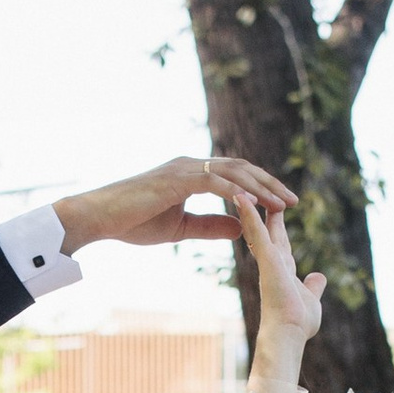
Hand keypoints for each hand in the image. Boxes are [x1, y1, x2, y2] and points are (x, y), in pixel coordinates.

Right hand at [53, 154, 291, 251]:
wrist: (100, 218)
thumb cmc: (133, 222)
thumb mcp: (181, 228)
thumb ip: (210, 226)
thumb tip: (242, 228)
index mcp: (192, 174)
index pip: (236, 174)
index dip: (261, 187)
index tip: (282, 204)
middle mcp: (191, 164)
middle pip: (241, 168)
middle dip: (270, 184)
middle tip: (293, 202)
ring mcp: (184, 168)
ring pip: (232, 172)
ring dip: (259, 188)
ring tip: (280, 205)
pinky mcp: (175, 178)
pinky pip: (212, 182)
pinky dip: (234, 192)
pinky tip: (251, 205)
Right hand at [228, 188, 323, 346]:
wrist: (287, 334)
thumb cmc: (297, 323)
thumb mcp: (311, 298)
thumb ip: (313, 286)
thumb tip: (319, 277)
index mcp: (282, 272)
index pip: (279, 245)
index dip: (277, 229)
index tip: (276, 214)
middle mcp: (272, 264)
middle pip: (268, 232)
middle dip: (266, 213)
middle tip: (262, 194)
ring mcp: (268, 260)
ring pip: (257, 228)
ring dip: (252, 208)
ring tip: (244, 187)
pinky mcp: (267, 258)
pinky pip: (257, 232)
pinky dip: (249, 214)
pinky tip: (242, 197)